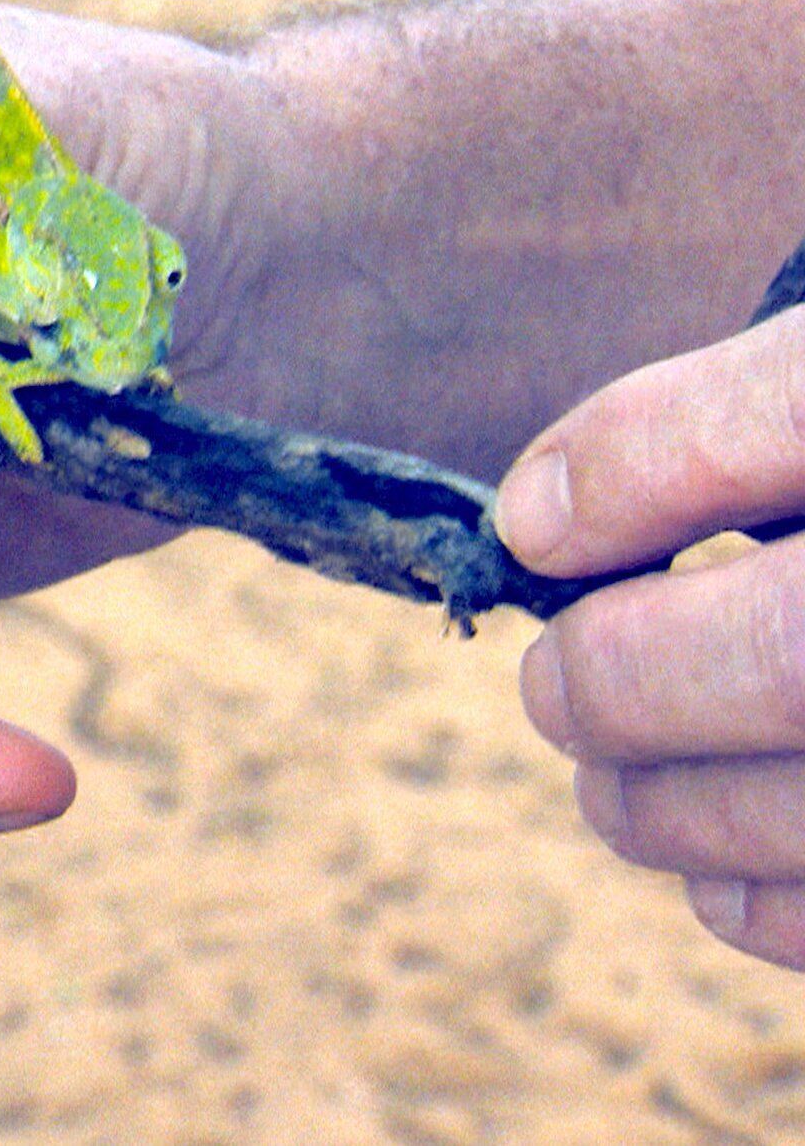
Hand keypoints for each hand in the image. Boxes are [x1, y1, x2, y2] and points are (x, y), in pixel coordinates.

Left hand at [496, 306, 804, 967]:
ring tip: (613, 783)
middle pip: (796, 650)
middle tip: (555, 689)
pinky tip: (716, 876)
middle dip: (632, 681)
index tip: (533, 521)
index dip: (643, 463)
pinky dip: (774, 905)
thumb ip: (742, 408)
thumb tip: (540, 516)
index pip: (795, 407)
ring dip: (678, 806)